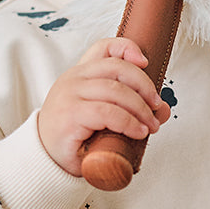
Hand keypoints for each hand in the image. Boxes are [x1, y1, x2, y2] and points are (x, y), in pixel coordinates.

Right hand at [37, 37, 170, 176]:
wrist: (45, 161)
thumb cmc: (75, 139)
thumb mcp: (105, 119)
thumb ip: (131, 110)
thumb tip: (164, 110)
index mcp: (80, 74)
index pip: (103, 47)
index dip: (127, 47)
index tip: (145, 62)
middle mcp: (73, 79)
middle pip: (117, 67)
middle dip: (144, 85)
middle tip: (156, 106)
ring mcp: (70, 95)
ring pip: (116, 90)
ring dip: (140, 108)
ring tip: (150, 126)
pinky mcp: (71, 114)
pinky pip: (108, 112)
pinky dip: (128, 122)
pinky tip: (137, 132)